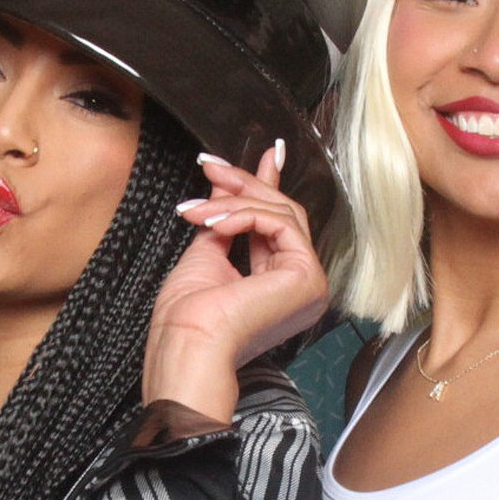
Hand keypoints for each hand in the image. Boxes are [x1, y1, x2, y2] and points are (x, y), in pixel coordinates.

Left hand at [141, 145, 329, 419]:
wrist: (188, 345)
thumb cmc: (189, 318)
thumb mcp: (207, 253)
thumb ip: (225, 219)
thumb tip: (227, 184)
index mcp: (281, 285)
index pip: (280, 224)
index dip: (269, 186)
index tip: (263, 154)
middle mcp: (303, 285)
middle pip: (284, 213)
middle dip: (246, 184)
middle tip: (210, 166)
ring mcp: (310, 282)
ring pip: (283, 213)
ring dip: (235, 200)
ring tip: (196, 209)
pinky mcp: (307, 276)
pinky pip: (279, 223)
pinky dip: (243, 216)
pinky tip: (215, 223)